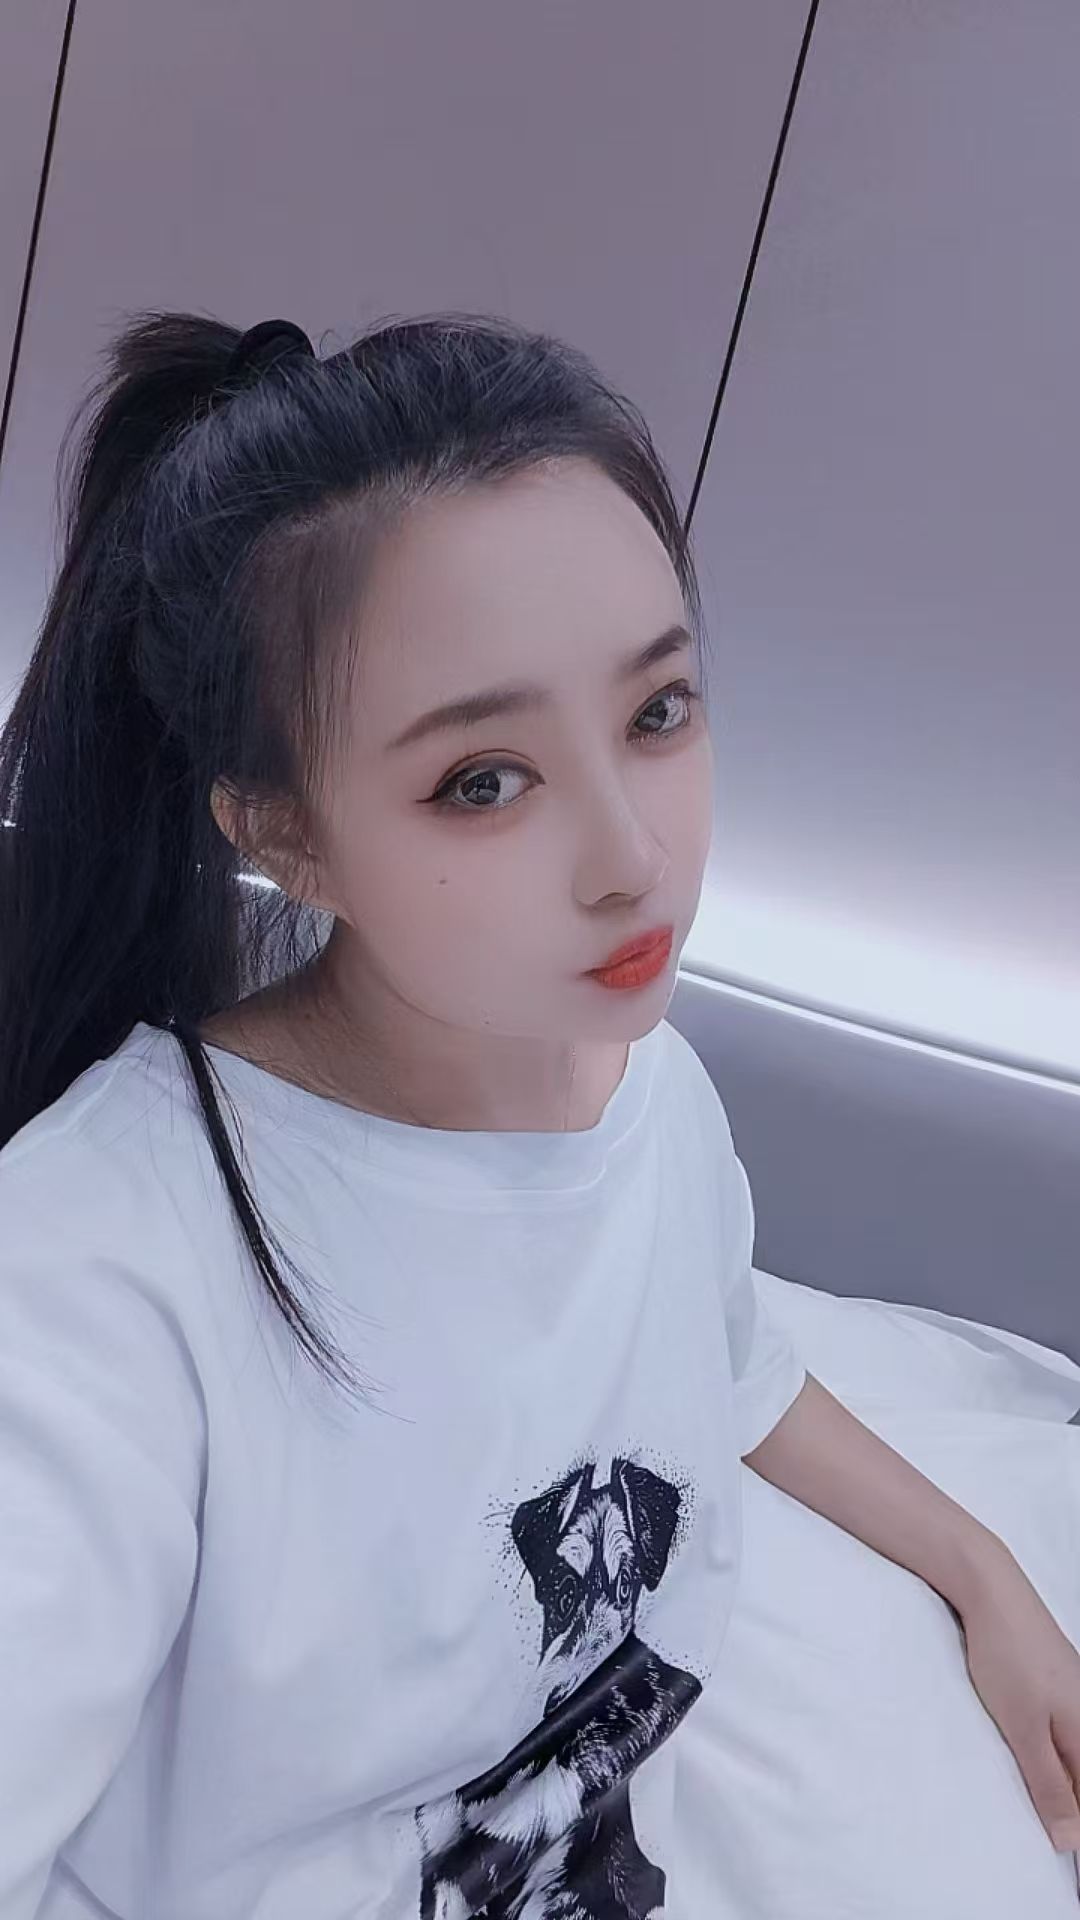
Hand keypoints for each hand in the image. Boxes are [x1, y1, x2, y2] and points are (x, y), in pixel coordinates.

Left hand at [957, 1543, 1079, 1852]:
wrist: (992, 1589)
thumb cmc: (1007, 1656)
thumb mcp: (1024, 1729)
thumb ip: (1049, 1785)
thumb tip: (1070, 1842)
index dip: (1073, 1824)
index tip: (1059, 1844)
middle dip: (1068, 1803)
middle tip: (1048, 1827)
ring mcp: (1075, 1693)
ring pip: (1074, 1753)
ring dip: (1060, 1780)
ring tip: (1042, 1801)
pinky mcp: (1058, 1680)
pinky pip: (1066, 1731)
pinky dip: (1054, 1754)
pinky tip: (1040, 1761)